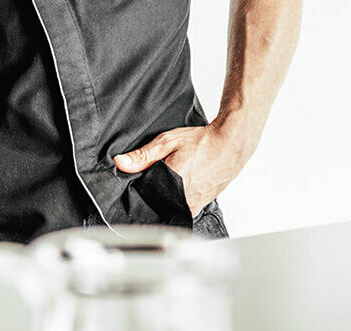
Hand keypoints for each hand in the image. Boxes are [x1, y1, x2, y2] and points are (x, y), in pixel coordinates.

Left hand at [112, 123, 247, 217]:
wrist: (230, 146)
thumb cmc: (202, 142)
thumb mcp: (168, 142)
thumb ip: (143, 155)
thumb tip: (120, 163)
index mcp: (173, 183)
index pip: (143, 195)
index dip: (137, 187)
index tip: (136, 179)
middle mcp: (183, 199)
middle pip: (155, 203)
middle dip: (150, 192)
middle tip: (156, 176)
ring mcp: (193, 205)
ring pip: (168, 207)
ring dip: (164, 197)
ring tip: (169, 180)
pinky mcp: (199, 207)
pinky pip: (180, 208)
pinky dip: (175, 199)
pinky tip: (178, 185)